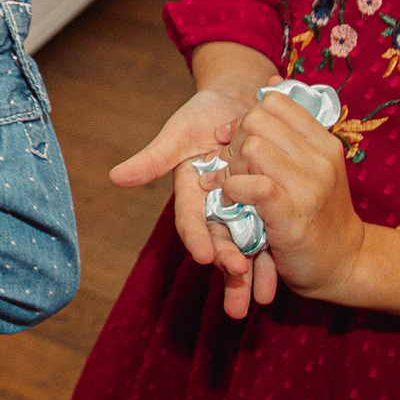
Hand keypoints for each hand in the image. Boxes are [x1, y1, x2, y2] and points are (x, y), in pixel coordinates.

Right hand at [112, 86, 262, 318]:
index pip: (191, 220)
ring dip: (254, 272)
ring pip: (247, 245)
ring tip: (263, 297)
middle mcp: (215, 207)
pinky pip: (272, 233)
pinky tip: (284, 275)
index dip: (196, 237)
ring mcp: (242, 209)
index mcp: (192, 194)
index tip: (202, 255)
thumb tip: (115, 177)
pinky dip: (277, 253)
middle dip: (227, 263)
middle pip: (220, 241)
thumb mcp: (178, 133)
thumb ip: (152, 159)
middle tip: (238, 276)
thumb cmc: (203, 114)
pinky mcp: (266, 206)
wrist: (241, 102)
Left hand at [214, 89, 368, 308]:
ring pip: (253, 149)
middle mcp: (321, 158)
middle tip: (235, 167)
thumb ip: (291, 128)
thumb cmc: (318, 211)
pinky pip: (253, 184)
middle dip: (236, 141)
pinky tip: (236, 201)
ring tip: (236, 186)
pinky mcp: (292, 213)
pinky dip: (235, 190)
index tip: (242, 141)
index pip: (275, 101)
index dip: (249, 117)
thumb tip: (271, 81)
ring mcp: (310, 185)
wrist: (342, 261)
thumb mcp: (312, 164)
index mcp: (324, 141)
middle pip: (258, 121)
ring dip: (233, 168)